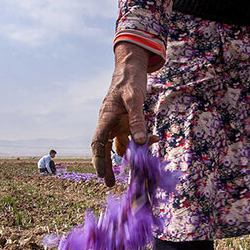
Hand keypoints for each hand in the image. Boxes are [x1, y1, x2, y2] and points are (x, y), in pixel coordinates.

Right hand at [91, 42, 157, 186]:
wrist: (132, 67)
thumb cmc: (130, 80)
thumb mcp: (135, 99)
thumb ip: (137, 120)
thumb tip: (139, 142)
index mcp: (106, 117)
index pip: (97, 142)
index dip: (98, 159)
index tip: (101, 173)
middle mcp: (109, 122)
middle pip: (104, 148)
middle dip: (106, 166)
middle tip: (109, 183)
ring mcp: (117, 123)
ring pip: (119, 144)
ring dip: (127, 156)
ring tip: (138, 166)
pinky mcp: (126, 122)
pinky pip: (130, 137)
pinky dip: (139, 143)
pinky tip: (152, 141)